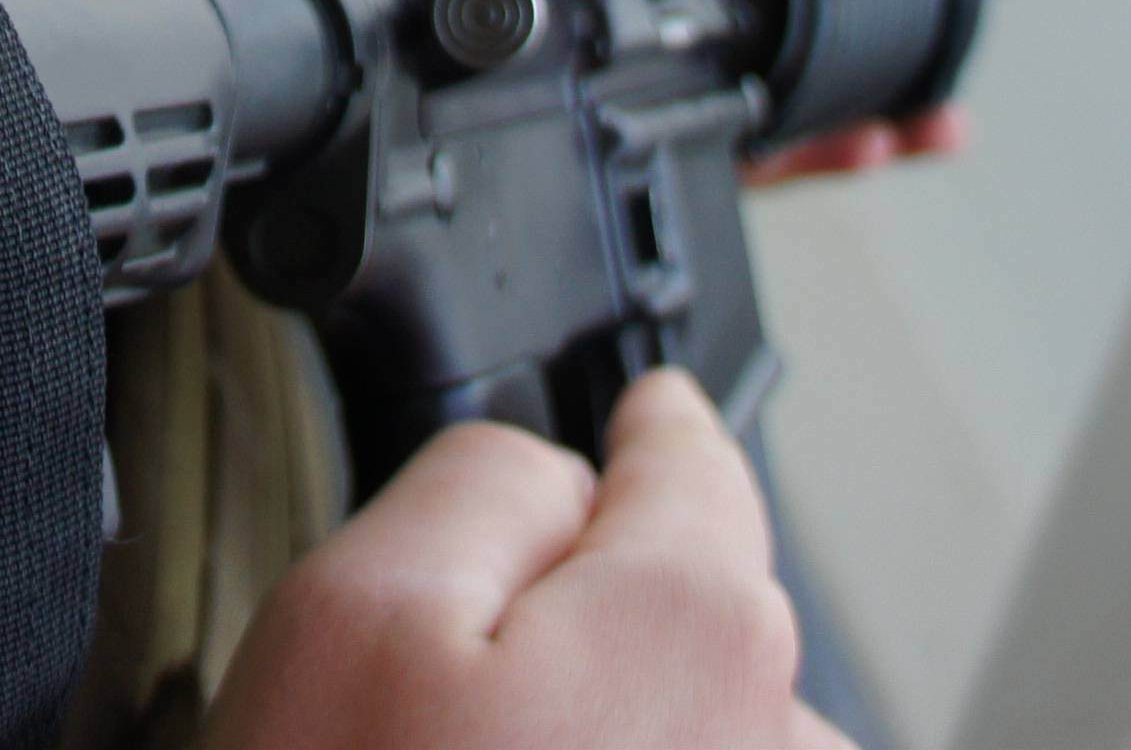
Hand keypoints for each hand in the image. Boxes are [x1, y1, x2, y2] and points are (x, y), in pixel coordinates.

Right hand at [206, 369, 854, 749]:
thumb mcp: (353, 614)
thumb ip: (476, 479)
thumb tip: (560, 465)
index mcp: (696, 619)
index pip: (689, 456)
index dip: (634, 427)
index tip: (636, 412)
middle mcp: (778, 733)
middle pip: (691, 601)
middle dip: (594, 611)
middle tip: (448, 687)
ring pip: (692, 723)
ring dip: (614, 729)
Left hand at [594, 0, 966, 188]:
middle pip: (798, 37)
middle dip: (877, 78)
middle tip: (936, 102)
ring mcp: (649, 30)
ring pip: (767, 98)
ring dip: (848, 126)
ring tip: (909, 132)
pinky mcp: (611, 84)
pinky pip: (709, 135)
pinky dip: (788, 153)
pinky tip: (842, 147)